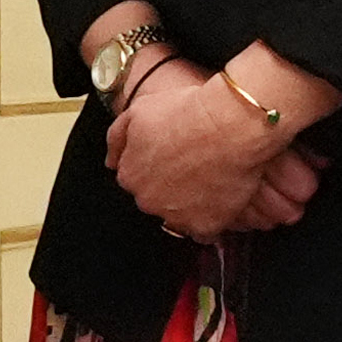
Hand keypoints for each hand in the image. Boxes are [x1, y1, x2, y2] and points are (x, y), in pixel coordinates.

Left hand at [104, 47, 335, 238]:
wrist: (231, 124)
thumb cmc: (188, 113)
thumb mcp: (140, 111)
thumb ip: (117, 138)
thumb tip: (110, 161)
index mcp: (130, 176)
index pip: (137, 179)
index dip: (157, 166)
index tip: (174, 156)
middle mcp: (148, 201)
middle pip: (157, 199)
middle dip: (171, 186)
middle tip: (195, 164)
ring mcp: (176, 217)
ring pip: (180, 216)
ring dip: (190, 204)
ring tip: (211, 178)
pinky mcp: (205, 226)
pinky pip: (205, 231)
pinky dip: (212, 218)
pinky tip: (221, 198)